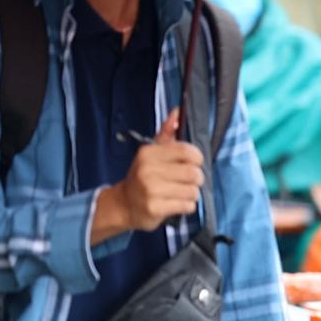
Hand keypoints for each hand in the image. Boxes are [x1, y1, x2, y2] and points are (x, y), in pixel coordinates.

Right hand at [92, 109, 203, 242]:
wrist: (123, 204)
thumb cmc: (142, 176)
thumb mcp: (151, 152)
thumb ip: (167, 132)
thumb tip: (177, 112)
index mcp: (149, 153)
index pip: (186, 151)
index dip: (197, 157)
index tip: (194, 162)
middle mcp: (148, 170)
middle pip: (193, 173)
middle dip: (197, 178)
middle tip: (190, 181)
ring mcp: (151, 190)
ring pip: (192, 191)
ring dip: (192, 194)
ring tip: (182, 193)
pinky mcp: (155, 208)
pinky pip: (187, 206)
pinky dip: (187, 206)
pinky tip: (177, 203)